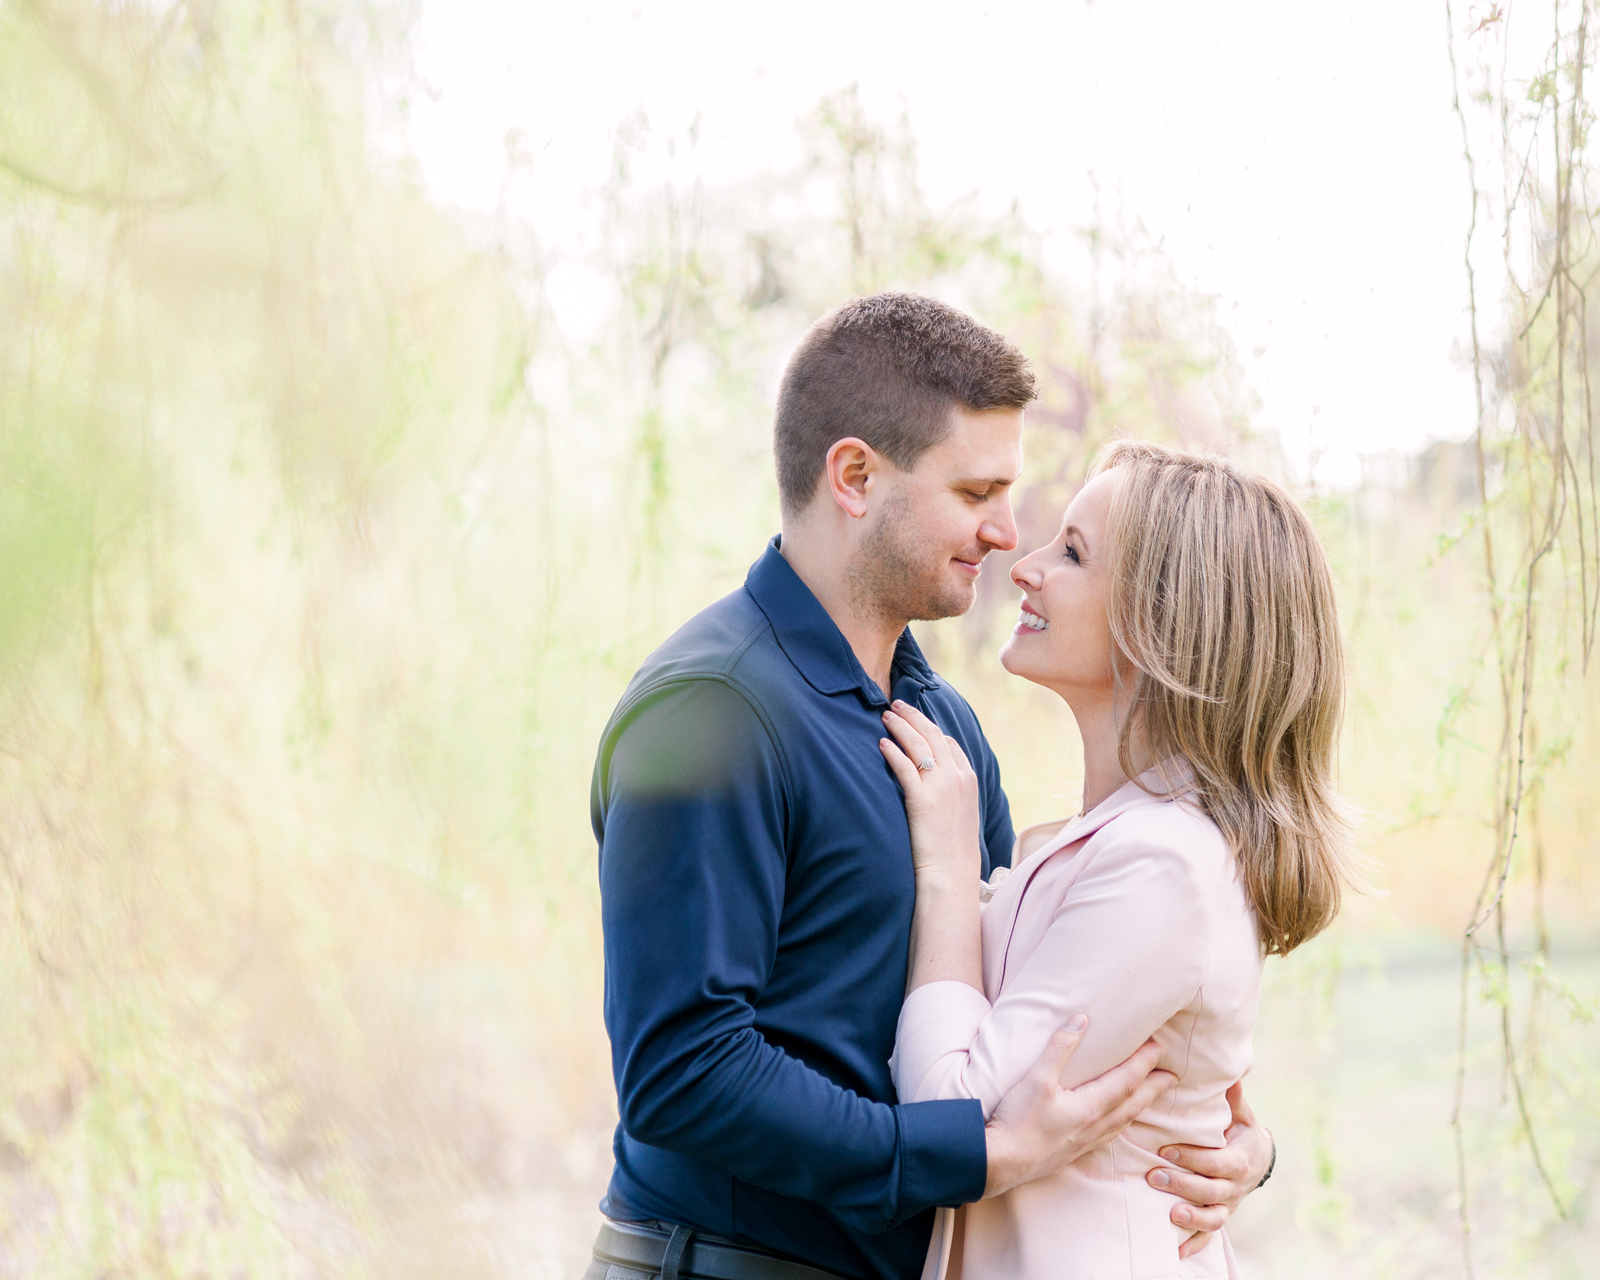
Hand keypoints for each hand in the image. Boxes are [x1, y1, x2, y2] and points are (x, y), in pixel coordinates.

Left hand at [878, 701, 980, 883]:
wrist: (952, 874)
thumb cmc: (953, 850)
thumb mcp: (962, 815)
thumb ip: (954, 794)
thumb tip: (939, 787)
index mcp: (969, 780)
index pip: (949, 742)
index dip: (930, 727)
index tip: (914, 719)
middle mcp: (958, 778)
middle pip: (934, 735)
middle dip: (914, 716)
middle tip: (896, 704)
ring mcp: (941, 787)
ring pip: (919, 745)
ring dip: (901, 726)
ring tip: (885, 716)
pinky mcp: (922, 800)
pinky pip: (905, 767)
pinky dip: (893, 752)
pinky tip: (881, 744)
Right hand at [983, 1017, 1175, 1198]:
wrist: (1001, 1163)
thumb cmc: (1018, 1120)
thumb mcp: (1036, 1078)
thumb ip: (1060, 1048)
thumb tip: (1082, 1020)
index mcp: (1090, 1107)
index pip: (1127, 1080)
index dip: (1144, 1062)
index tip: (1159, 1047)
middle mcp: (1094, 1126)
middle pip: (1133, 1103)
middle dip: (1154, 1087)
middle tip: (1171, 1075)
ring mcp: (1086, 1141)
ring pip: (1124, 1121)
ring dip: (1141, 1105)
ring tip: (1151, 1095)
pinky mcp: (1076, 1152)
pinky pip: (1110, 1135)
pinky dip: (1123, 1123)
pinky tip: (1118, 1122)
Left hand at [1145, 1081, 1272, 1258]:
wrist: (1259, 1159)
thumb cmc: (1240, 1130)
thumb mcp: (1241, 1114)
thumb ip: (1234, 1098)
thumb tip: (1231, 1072)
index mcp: (1239, 1159)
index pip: (1216, 1162)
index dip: (1192, 1158)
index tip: (1165, 1150)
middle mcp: (1235, 1186)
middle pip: (1210, 1191)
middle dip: (1181, 1185)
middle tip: (1152, 1177)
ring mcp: (1228, 1205)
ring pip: (1213, 1218)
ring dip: (1191, 1219)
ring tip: (1169, 1214)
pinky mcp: (1221, 1216)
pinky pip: (1210, 1236)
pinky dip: (1195, 1245)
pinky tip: (1175, 1252)